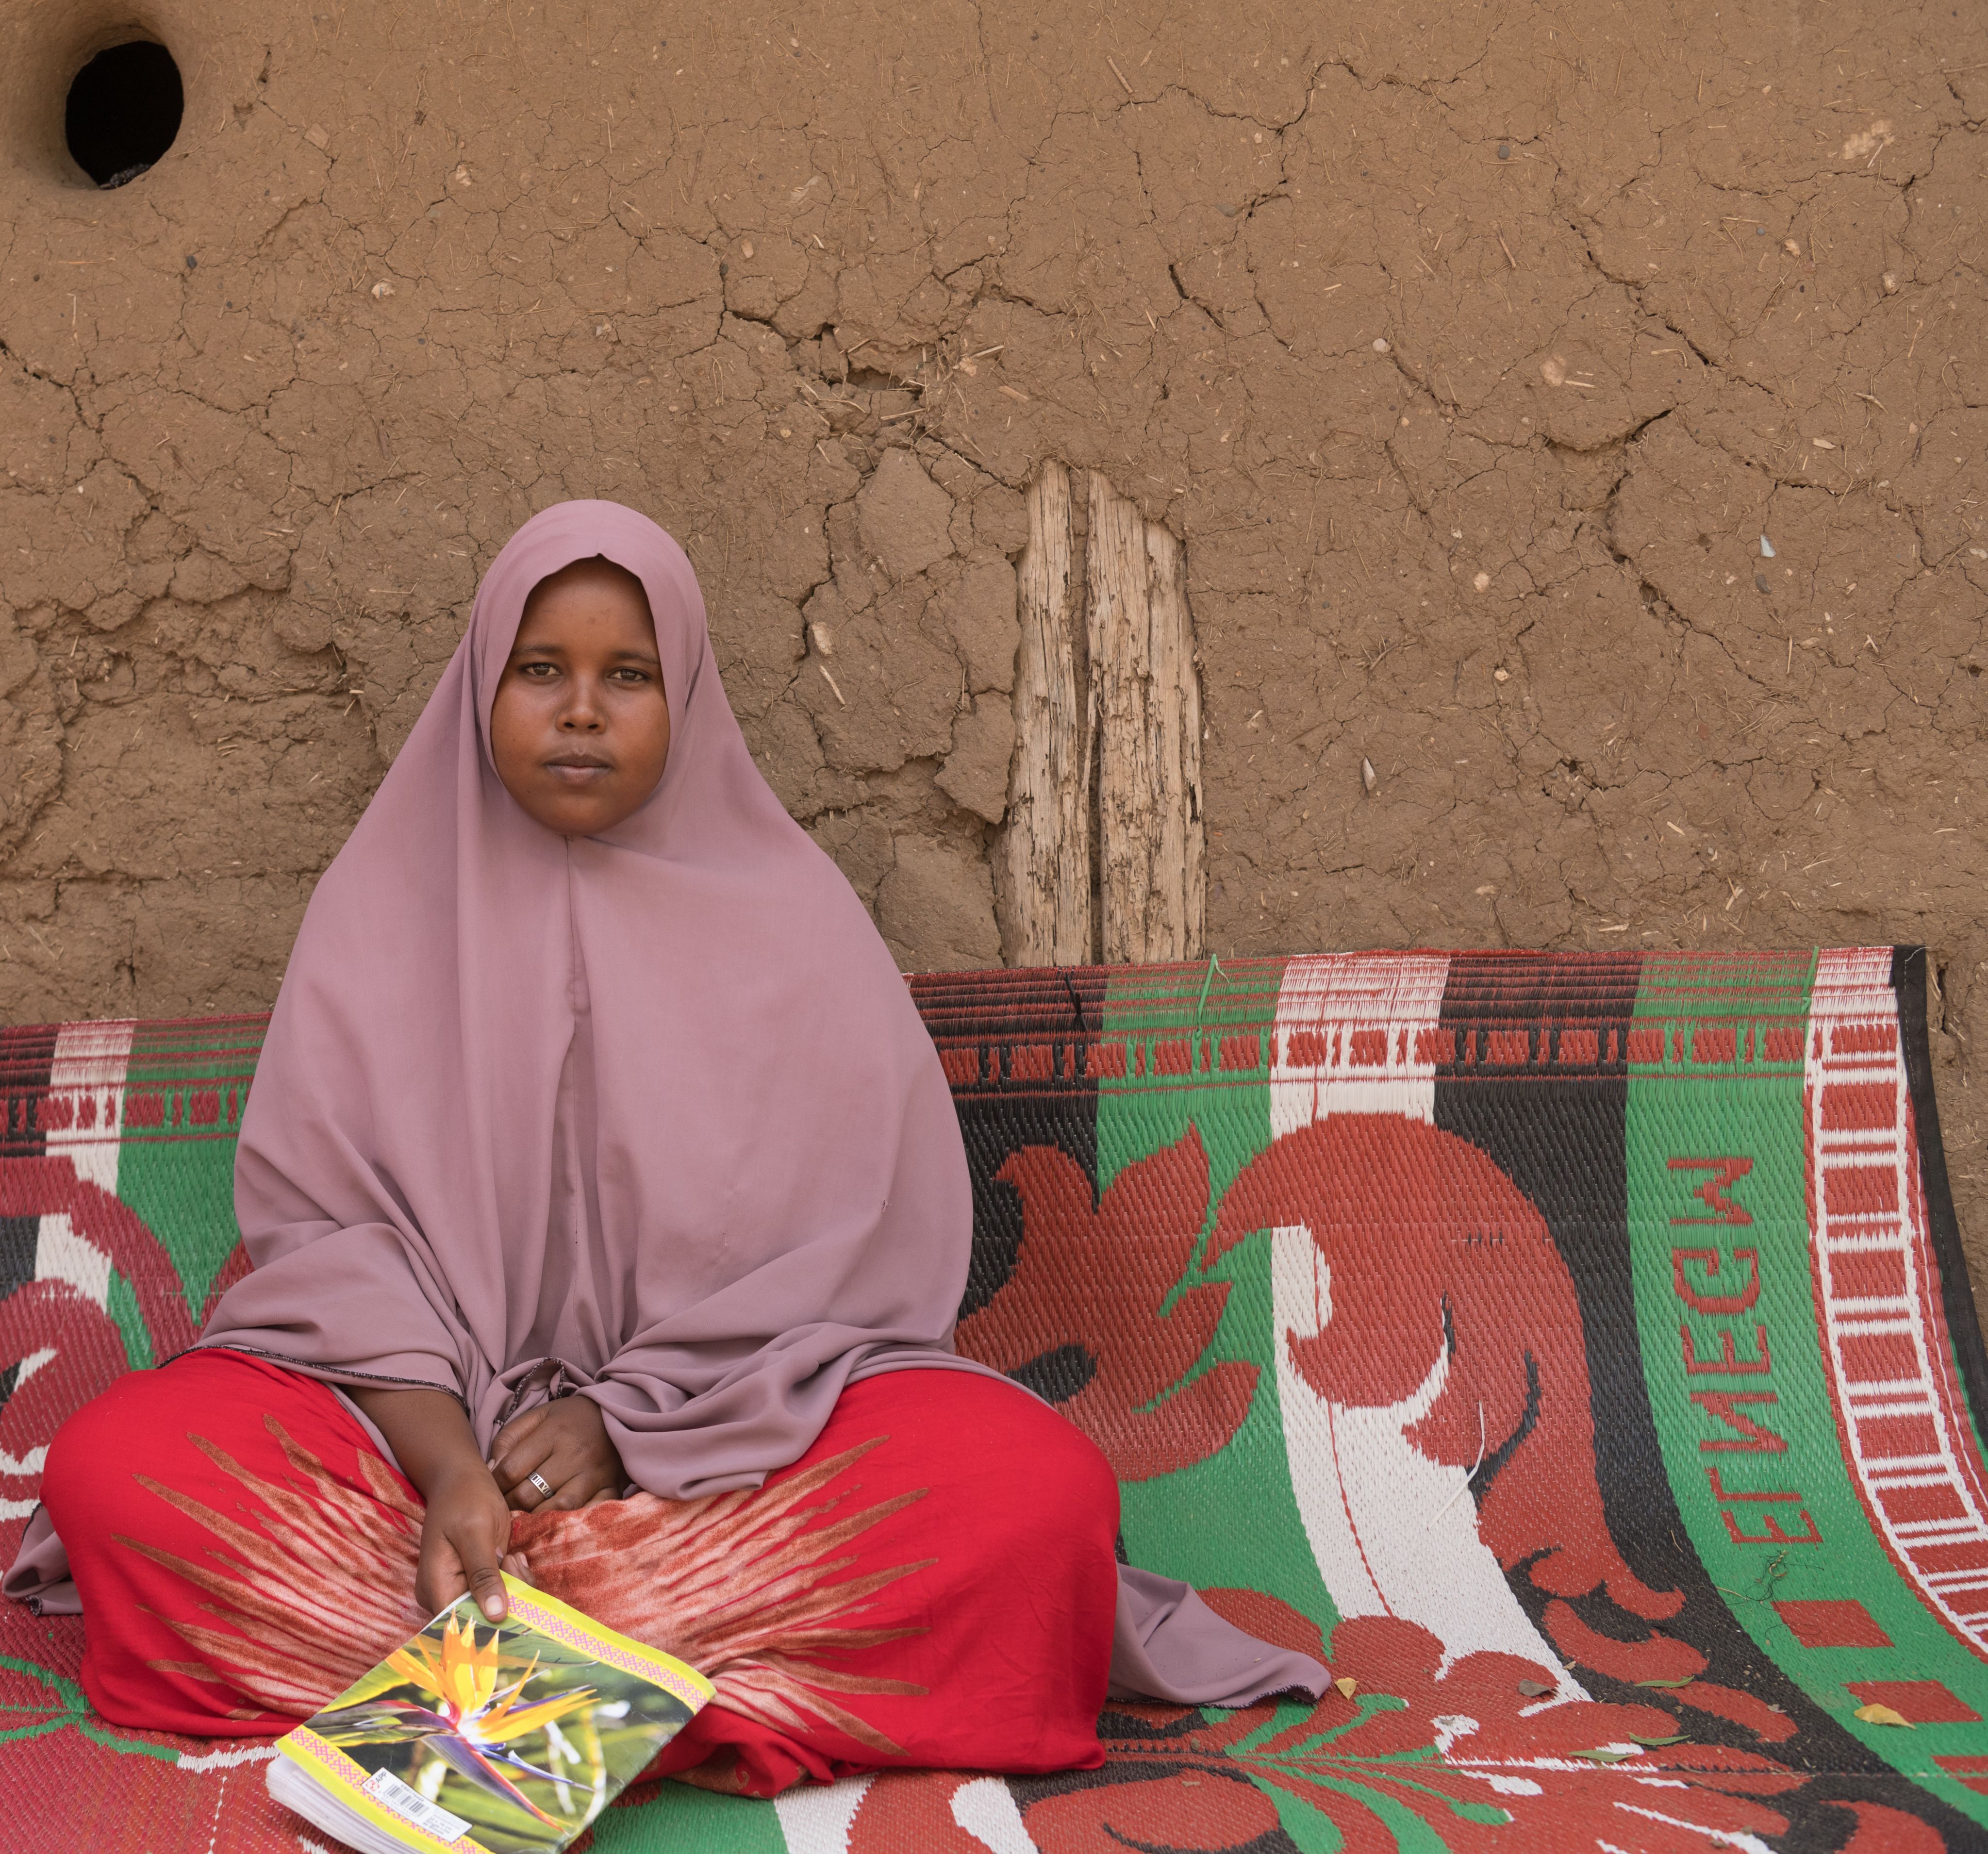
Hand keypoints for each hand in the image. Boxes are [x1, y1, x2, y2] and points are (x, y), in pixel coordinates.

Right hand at [347, 1385, 531, 1621]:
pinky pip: (497, 1593)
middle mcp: (442, 1596)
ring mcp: (457, 1589)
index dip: (490, 1625)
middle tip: (514, 1562)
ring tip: (514, 1556)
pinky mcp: (473, 1581)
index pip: (460, 1626)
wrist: (461, 1478)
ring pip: (493, 1607)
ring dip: (513, 1585)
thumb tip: (496, 1615)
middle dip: (508, 1598)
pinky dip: (512, 1579)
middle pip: (480, 1619)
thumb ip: (484, 1574)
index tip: (518, 1606)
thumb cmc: (465, 1498)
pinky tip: (514, 1556)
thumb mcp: (476, 1531)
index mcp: (435, 1588)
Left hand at [490, 1395, 625, 1511]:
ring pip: (557, 1508)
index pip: (511, 1469)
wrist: (618, 1414)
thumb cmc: (570, 1419)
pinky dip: (571, 1523)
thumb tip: (491, 1470)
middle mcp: (574, 1455)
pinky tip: (556, 1524)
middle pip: (530, 1494)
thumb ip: (509, 1438)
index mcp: (553, 1433)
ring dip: (536, 1519)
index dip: (495, 1485)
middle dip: (510, 1506)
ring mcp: (594, 1474)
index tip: (492, 1490)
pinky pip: (588, 1514)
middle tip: (505, 1508)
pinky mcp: (611, 1488)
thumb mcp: (538, 1417)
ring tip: (526, 1520)